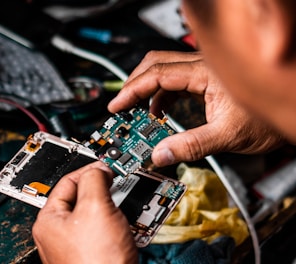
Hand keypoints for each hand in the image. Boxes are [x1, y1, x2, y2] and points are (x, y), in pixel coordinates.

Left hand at [32, 161, 137, 263]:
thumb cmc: (98, 261)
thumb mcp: (96, 207)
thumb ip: (94, 180)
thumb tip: (98, 169)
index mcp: (50, 220)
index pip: (68, 181)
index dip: (90, 169)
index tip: (107, 166)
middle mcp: (59, 233)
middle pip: (83, 197)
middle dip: (105, 190)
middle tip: (119, 184)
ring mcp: (76, 245)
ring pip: (96, 213)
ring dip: (114, 207)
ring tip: (126, 206)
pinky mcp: (93, 253)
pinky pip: (105, 229)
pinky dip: (117, 223)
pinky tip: (128, 224)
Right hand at [108, 51, 284, 165]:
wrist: (287, 112)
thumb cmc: (266, 121)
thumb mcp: (226, 136)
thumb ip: (191, 146)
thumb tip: (160, 155)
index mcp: (205, 73)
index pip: (158, 75)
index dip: (133, 90)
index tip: (117, 105)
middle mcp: (202, 67)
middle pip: (156, 64)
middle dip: (135, 84)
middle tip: (122, 105)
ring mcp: (203, 72)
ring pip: (164, 71)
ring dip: (147, 90)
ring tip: (137, 112)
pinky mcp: (204, 81)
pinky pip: (175, 82)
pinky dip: (161, 96)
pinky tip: (158, 112)